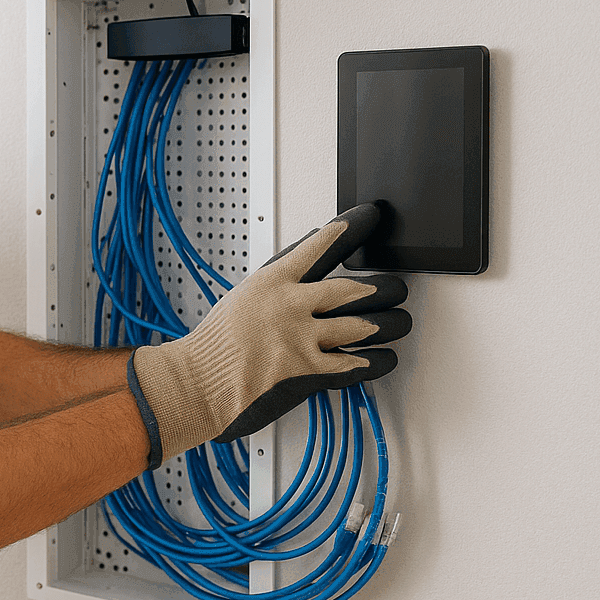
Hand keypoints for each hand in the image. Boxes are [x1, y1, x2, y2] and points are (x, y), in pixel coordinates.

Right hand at [128, 203, 409, 465]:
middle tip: (397, 286)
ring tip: (400, 321)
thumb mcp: (243, 298)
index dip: (351, 229)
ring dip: (390, 324)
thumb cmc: (215, 344)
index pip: (321, 245)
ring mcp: (301, 339)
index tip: (369, 218)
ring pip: (364, 326)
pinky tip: (386, 357)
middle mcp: (291, 306)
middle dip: (385, 288)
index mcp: (273, 281)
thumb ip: (279, 290)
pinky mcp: (308, 372)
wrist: (198, 381)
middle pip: (355, 289)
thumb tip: (307, 286)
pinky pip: (355, 365)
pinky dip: (377, 361)